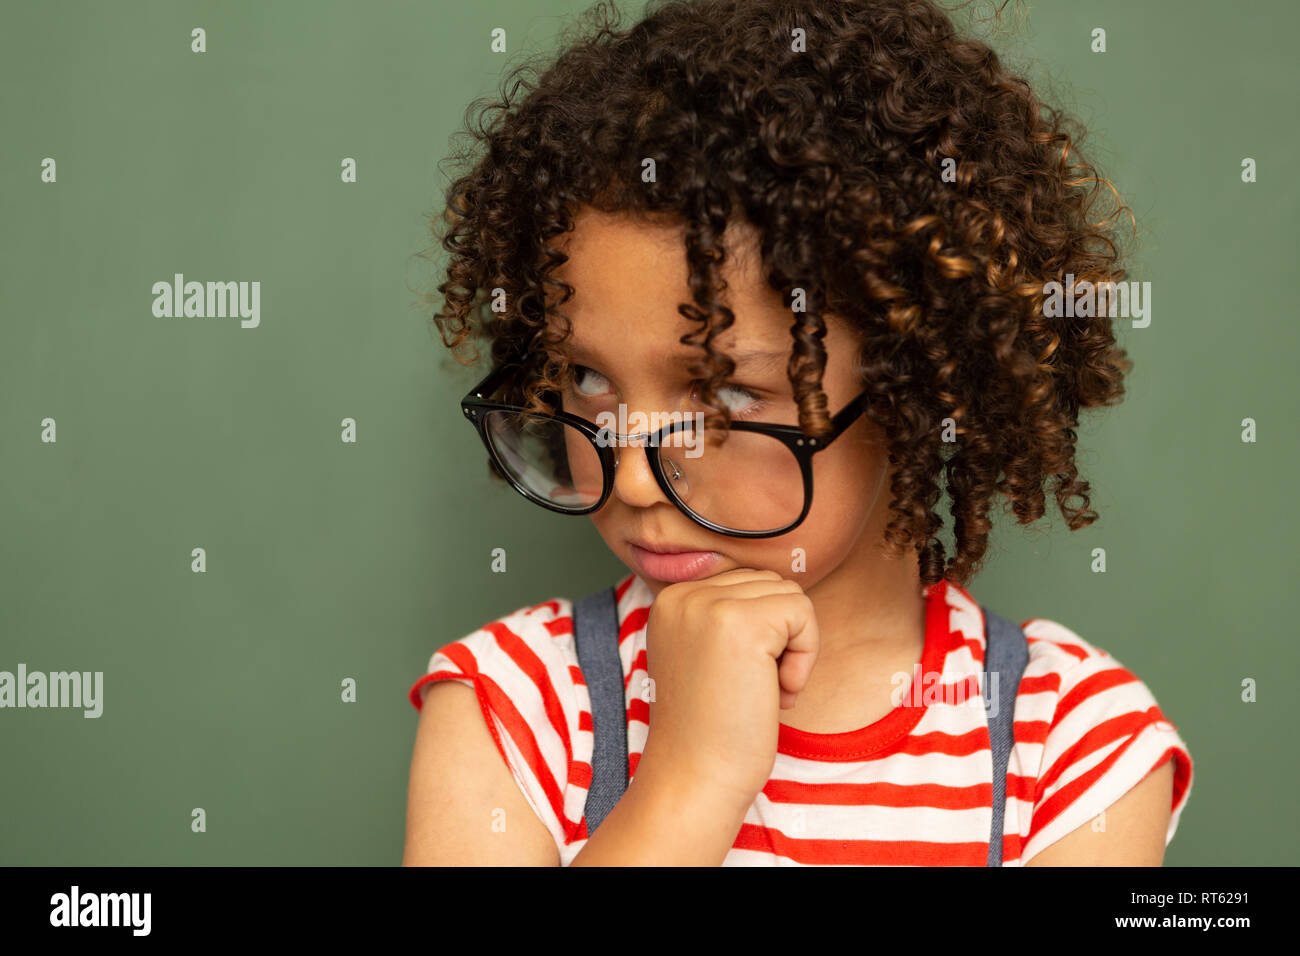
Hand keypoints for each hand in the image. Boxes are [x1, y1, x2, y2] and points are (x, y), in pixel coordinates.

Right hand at [635, 568, 820, 811]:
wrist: (695, 777)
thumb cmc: (711, 729)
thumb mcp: (704, 656)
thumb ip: (729, 616)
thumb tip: (783, 593)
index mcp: (672, 599)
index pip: (748, 585)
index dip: (762, 636)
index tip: (739, 681)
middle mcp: (684, 594)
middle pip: (770, 585)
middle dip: (780, 638)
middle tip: (755, 689)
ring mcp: (708, 604)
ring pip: (791, 595)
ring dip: (794, 648)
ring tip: (764, 690)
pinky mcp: (742, 623)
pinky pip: (803, 613)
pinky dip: (804, 657)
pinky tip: (776, 692)